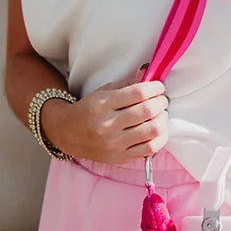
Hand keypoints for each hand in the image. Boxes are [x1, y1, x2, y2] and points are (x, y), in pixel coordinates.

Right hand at [41, 65, 168, 163]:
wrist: (68, 134)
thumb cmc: (89, 110)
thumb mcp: (104, 92)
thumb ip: (127, 84)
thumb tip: (149, 72)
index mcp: (102, 104)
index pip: (138, 93)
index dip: (155, 88)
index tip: (158, 87)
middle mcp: (107, 124)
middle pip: (148, 110)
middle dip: (161, 102)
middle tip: (161, 100)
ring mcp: (114, 143)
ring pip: (152, 129)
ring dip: (163, 118)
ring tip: (160, 114)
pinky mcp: (120, 157)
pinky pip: (150, 148)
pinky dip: (161, 137)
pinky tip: (158, 129)